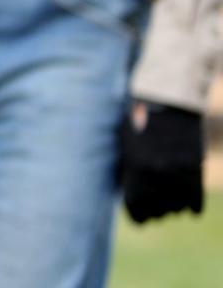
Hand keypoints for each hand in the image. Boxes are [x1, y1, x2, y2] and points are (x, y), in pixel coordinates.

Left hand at [119, 100, 204, 222]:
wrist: (169, 101)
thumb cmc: (137, 119)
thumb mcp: (124, 145)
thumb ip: (126, 171)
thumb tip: (126, 196)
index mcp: (135, 169)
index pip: (135, 208)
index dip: (136, 216)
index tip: (139, 219)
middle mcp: (158, 176)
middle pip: (157, 212)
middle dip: (154, 211)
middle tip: (154, 209)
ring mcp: (180, 174)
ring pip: (177, 209)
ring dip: (172, 207)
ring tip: (168, 200)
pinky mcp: (197, 171)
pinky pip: (196, 203)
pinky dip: (192, 205)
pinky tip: (188, 205)